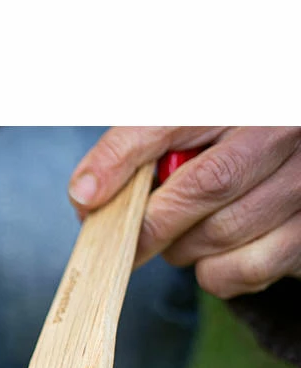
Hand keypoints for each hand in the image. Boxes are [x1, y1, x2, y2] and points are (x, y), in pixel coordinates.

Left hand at [68, 127, 300, 297]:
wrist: (275, 157)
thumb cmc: (220, 143)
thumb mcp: (180, 126)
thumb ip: (131, 149)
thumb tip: (85, 196)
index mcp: (242, 94)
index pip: (172, 120)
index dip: (123, 159)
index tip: (87, 198)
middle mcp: (285, 130)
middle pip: (205, 186)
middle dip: (154, 222)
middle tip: (137, 233)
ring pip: (222, 234)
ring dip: (184, 249)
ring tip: (187, 232)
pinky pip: (245, 271)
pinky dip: (216, 273)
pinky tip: (219, 251)